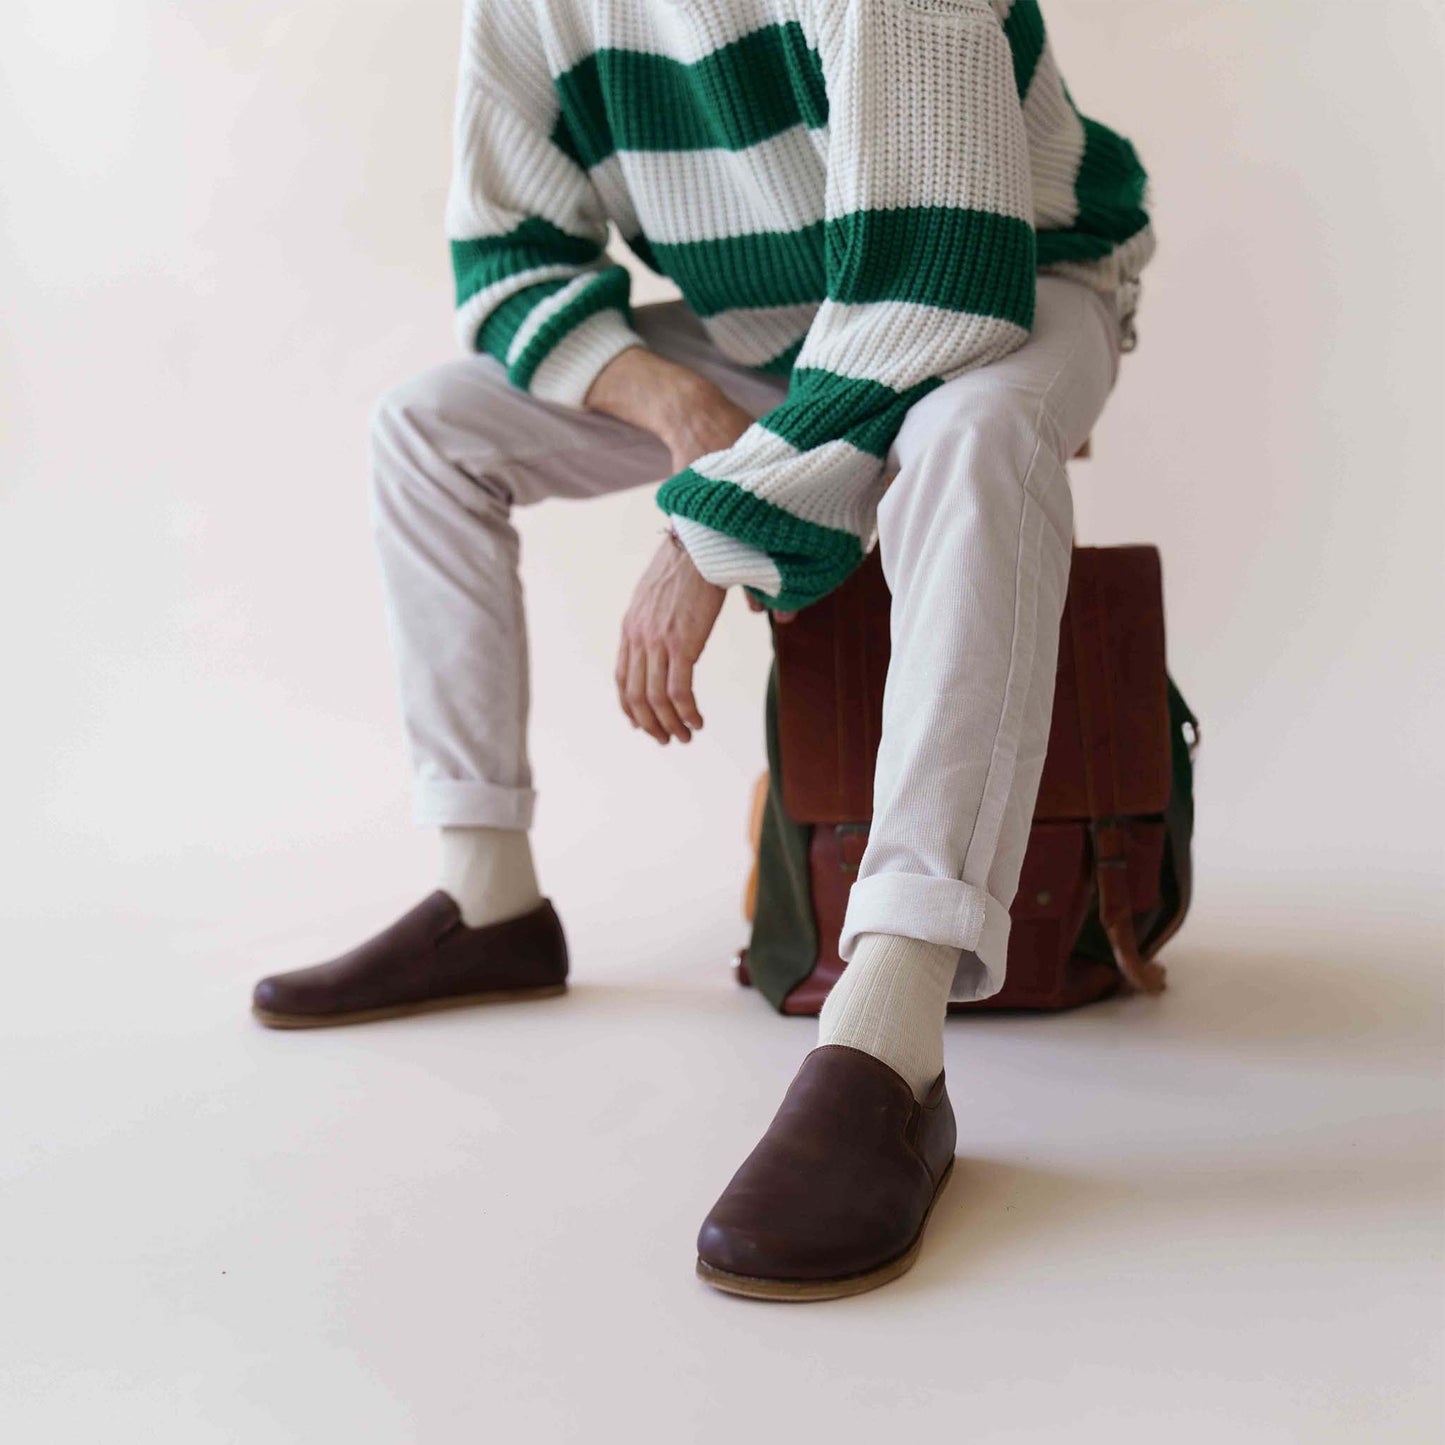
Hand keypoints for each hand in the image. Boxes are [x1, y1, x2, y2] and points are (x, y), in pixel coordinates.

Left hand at [616, 534, 724, 743]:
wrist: (700, 544)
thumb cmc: (689, 563)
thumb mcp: (660, 594)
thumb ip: (666, 619)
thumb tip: (685, 634)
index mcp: (631, 627)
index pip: (621, 678)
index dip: (629, 707)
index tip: (641, 723)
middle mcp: (638, 638)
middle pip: (635, 695)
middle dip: (650, 724)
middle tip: (667, 739)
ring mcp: (658, 642)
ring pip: (655, 698)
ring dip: (670, 724)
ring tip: (686, 736)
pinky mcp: (681, 643)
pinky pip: (678, 690)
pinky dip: (686, 712)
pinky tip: (698, 721)